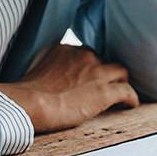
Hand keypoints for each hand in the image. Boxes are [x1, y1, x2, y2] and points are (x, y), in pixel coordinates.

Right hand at [0, 43, 138, 132]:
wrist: (28, 103)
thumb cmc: (26, 93)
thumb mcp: (35, 71)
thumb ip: (48, 69)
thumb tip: (49, 81)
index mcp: (66, 50)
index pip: (85, 54)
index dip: (87, 67)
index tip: (85, 78)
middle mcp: (84, 56)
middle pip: (103, 61)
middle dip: (103, 72)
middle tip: (99, 87)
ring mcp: (96, 73)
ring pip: (121, 71)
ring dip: (119, 82)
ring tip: (118, 94)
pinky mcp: (105, 92)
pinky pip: (128, 91)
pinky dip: (130, 98)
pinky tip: (129, 105)